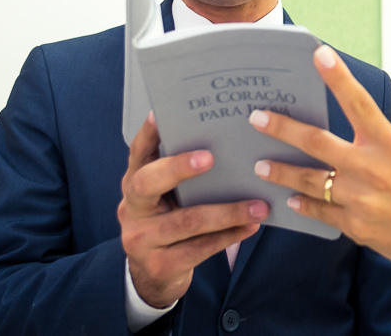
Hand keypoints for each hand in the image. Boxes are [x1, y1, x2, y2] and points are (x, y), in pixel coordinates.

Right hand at [118, 112, 269, 307]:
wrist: (153, 276)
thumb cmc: (169, 221)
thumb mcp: (166, 197)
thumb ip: (181, 174)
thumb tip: (226, 141)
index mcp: (134, 183)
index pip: (137, 153)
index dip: (147, 134)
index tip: (160, 114)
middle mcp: (131, 208)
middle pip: (147, 182)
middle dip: (178, 168)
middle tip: (211, 157)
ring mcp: (142, 239)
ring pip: (187, 221)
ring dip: (228, 212)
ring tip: (259, 206)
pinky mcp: (160, 265)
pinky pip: (200, 248)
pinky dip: (229, 236)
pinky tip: (251, 226)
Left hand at [249, 45, 390, 279]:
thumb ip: (372, 145)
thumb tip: (331, 135)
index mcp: (390, 144)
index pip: (359, 102)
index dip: (338, 77)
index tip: (319, 54)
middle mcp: (373, 168)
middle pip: (316, 142)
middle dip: (282, 129)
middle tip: (256, 119)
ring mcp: (361, 199)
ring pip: (308, 180)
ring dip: (281, 171)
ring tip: (261, 166)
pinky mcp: (355, 226)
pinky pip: (319, 210)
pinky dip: (302, 204)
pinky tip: (290, 200)